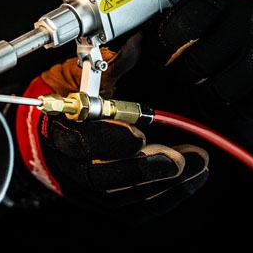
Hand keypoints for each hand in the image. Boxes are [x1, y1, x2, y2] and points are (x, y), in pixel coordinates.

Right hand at [15, 39, 208, 220]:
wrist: (55, 131)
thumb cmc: (75, 98)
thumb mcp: (88, 76)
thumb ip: (112, 65)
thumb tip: (138, 42)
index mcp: (61, 129)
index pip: (81, 140)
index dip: (110, 139)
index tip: (139, 133)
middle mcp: (69, 164)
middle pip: (101, 177)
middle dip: (144, 169)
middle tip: (179, 158)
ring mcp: (85, 188)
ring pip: (121, 197)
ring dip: (163, 182)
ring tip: (197, 163)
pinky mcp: (104, 203)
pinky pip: (135, 209)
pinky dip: (166, 196)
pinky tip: (192, 179)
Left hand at [145, 0, 252, 119]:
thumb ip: (198, 5)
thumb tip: (157, 34)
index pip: (180, 28)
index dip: (159, 49)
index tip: (155, 57)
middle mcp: (247, 24)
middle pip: (197, 64)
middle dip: (180, 75)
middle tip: (178, 75)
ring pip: (221, 90)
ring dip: (205, 96)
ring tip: (201, 90)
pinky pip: (252, 106)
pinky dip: (235, 108)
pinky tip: (230, 99)